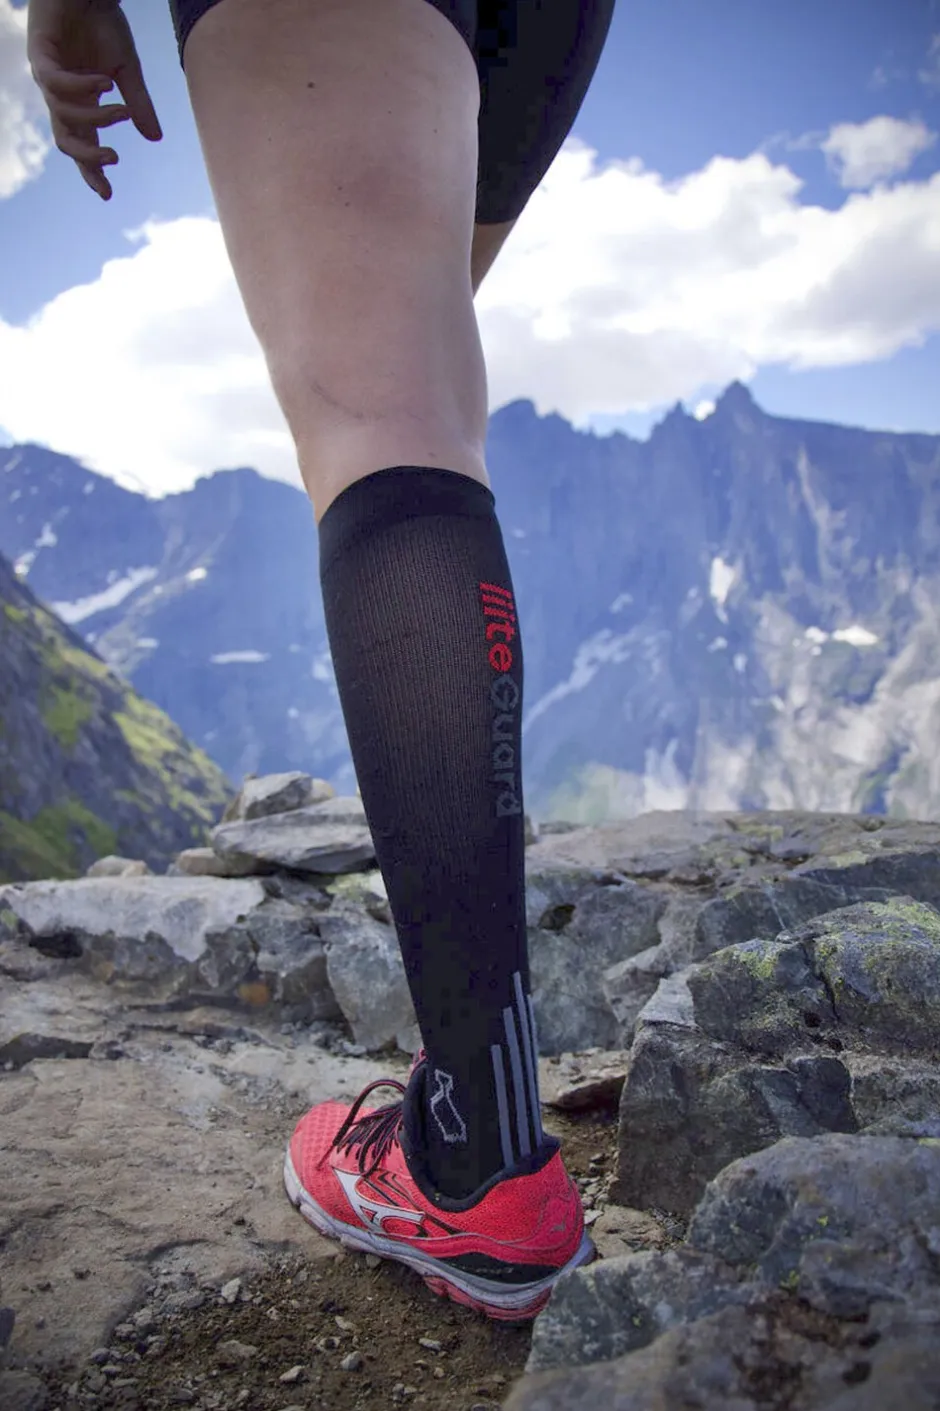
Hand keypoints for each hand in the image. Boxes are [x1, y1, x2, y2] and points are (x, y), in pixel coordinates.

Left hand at [27, 0, 161, 201]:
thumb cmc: (103, 23)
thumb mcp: (128, 71)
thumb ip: (138, 104)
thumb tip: (155, 139)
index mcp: (80, 102)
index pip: (82, 144)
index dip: (91, 171)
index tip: (107, 194)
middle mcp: (61, 95)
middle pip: (65, 140)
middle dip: (87, 157)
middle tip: (114, 159)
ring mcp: (47, 76)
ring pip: (63, 114)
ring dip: (95, 119)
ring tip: (121, 110)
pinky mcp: (39, 54)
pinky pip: (55, 84)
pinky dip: (81, 88)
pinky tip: (104, 82)